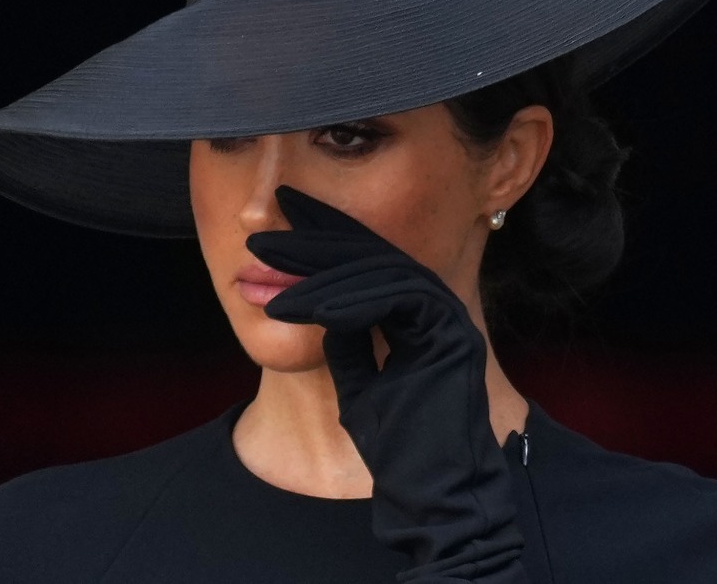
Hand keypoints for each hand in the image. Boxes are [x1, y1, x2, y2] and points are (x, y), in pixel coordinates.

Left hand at [247, 186, 526, 582]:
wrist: (434, 498)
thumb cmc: (398, 449)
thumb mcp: (359, 384)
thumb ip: (347, 342)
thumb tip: (322, 306)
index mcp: (418, 314)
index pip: (369, 260)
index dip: (326, 235)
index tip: (282, 219)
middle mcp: (438, 307)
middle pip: (374, 252)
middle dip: (317, 236)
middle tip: (266, 230)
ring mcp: (448, 318)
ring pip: (380, 269)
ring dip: (319, 267)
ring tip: (268, 265)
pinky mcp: (450, 335)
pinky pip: (393, 297)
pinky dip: (344, 298)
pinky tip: (303, 304)